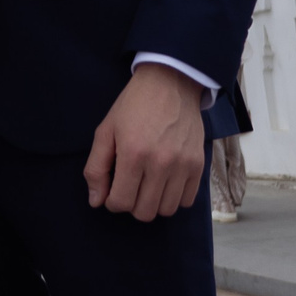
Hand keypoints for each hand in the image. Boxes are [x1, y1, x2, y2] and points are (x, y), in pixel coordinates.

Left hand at [84, 62, 206, 219]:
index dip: (112, 202)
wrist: (170, 83)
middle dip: (132, 205)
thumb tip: (96, 201)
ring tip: (147, 185)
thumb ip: (96, 168)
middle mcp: (161, 163)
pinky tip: (165, 182)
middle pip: (145, 212)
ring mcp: (183, 165)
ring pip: (167, 210)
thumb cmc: (133, 106)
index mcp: (133, 154)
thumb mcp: (105, 131)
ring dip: (153, 203)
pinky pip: (187, 200)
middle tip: (130, 187)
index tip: (113, 190)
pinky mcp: (199, 164)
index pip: (122, 202)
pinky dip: (175, 197)